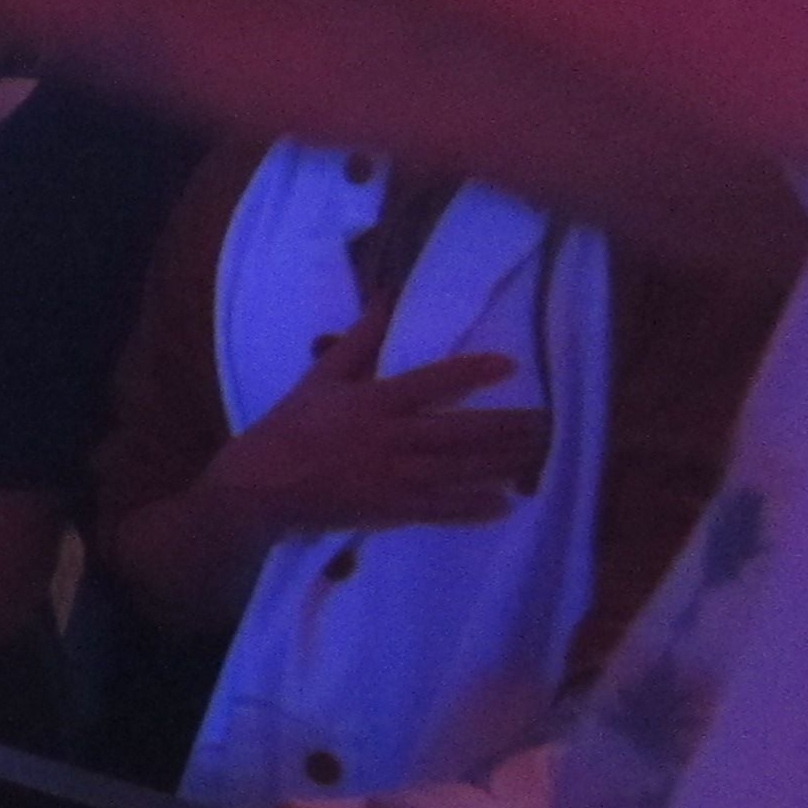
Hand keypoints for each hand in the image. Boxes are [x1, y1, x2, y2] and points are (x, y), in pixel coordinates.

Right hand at [208, 311, 546, 539]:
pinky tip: (504, 503)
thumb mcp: (321, 378)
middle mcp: (387, 439)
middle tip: (549, 420)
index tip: (511, 366)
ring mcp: (390, 478)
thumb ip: (359, 340)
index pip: (430, 382)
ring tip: (539, 454)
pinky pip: (438, 509)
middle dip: (506, 427)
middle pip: (458, 431)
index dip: (471, 373)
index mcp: (372, 402)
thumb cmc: (291, 426)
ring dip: (502, 463)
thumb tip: (387, 297)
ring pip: (457, 470)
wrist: (258, 484)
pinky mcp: (388, 510)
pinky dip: (472, 508)